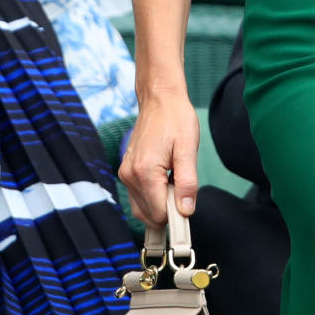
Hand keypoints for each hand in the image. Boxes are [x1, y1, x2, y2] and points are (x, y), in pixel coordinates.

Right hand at [119, 88, 199, 227]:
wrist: (159, 99)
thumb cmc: (176, 119)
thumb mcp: (188, 148)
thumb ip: (187, 182)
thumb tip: (186, 212)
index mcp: (145, 172)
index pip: (159, 214)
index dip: (176, 215)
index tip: (188, 203)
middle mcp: (130, 176)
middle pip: (149, 216)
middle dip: (168, 210)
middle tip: (183, 188)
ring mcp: (125, 174)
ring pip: (142, 209)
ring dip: (160, 204)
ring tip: (174, 179)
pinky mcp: (126, 171)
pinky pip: (138, 197)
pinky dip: (153, 196)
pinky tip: (165, 178)